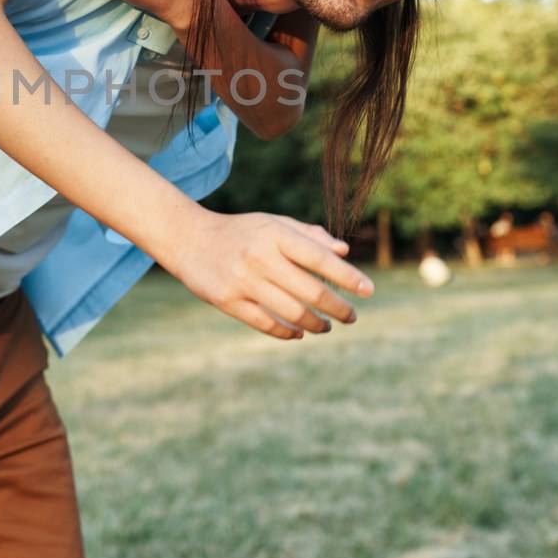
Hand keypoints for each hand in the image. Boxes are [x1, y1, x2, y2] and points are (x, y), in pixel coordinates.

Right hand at [159, 209, 373, 338]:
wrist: (188, 238)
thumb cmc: (241, 231)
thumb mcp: (273, 223)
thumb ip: (309, 235)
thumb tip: (344, 252)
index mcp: (275, 234)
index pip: (320, 258)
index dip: (348, 277)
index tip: (369, 290)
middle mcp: (260, 257)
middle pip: (311, 291)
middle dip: (338, 308)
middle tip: (351, 316)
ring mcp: (242, 280)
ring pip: (292, 313)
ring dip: (316, 324)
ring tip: (326, 326)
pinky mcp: (227, 300)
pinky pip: (266, 324)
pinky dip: (288, 333)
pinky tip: (299, 333)